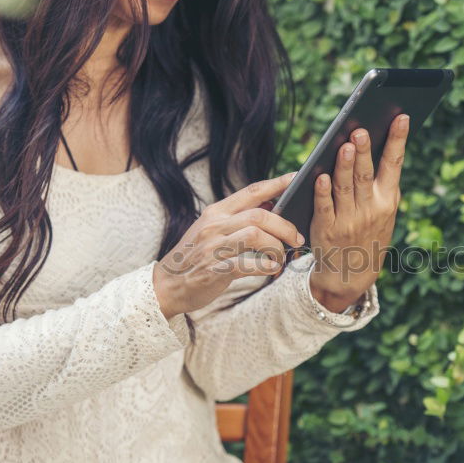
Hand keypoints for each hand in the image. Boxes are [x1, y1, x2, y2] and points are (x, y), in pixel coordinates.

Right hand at [153, 171, 303, 319]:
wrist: (167, 284)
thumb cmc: (196, 256)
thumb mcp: (212, 229)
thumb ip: (238, 217)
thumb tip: (271, 202)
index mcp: (216, 212)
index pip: (251, 191)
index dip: (276, 183)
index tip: (296, 178)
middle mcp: (214, 226)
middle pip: (259, 215)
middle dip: (284, 226)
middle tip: (296, 238)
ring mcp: (213, 248)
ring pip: (255, 236)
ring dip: (276, 247)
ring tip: (281, 257)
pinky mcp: (215, 270)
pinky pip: (248, 264)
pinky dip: (266, 266)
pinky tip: (272, 269)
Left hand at [309, 113, 409, 312]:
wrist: (351, 275)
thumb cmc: (367, 234)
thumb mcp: (384, 213)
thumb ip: (379, 184)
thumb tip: (372, 143)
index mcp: (388, 200)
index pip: (394, 164)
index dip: (397, 140)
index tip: (401, 117)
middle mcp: (370, 209)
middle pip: (366, 174)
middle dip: (365, 152)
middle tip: (361, 130)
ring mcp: (349, 220)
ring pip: (345, 187)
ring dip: (344, 166)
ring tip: (344, 145)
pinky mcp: (326, 229)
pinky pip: (324, 207)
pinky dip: (322, 192)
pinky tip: (320, 175)